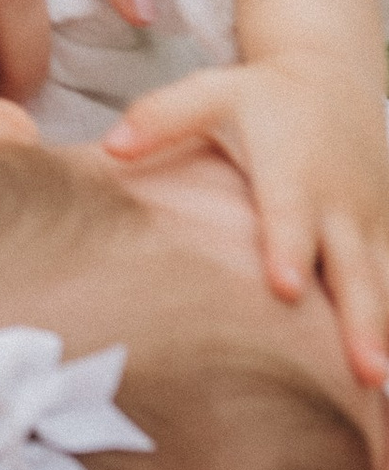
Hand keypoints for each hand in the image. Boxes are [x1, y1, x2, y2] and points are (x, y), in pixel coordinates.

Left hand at [108, 54, 388, 391]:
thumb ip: (160, 118)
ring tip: (382, 389)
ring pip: (383, 287)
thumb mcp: (210, 93)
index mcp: (292, 174)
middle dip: (361, 322)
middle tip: (365, 373)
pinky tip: (388, 380)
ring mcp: (373, 226)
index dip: (288, 250)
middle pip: (352, 271)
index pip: (288, 216)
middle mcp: (338, 207)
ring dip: (386, 336)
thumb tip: (109, 148)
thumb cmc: (260, 99)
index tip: (285, 287)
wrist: (335, 81)